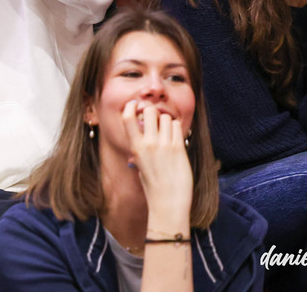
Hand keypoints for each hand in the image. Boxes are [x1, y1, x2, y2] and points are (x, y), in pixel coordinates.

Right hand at [121, 100, 193, 227]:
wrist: (168, 201)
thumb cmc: (153, 186)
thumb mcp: (139, 167)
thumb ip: (139, 150)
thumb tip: (139, 137)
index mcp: (135, 148)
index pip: (127, 117)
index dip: (131, 106)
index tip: (134, 105)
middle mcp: (149, 143)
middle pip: (149, 111)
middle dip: (152, 113)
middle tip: (154, 120)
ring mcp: (164, 145)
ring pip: (165, 117)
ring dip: (165, 121)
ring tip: (166, 132)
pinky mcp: (178, 148)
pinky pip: (176, 126)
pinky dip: (175, 128)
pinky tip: (174, 138)